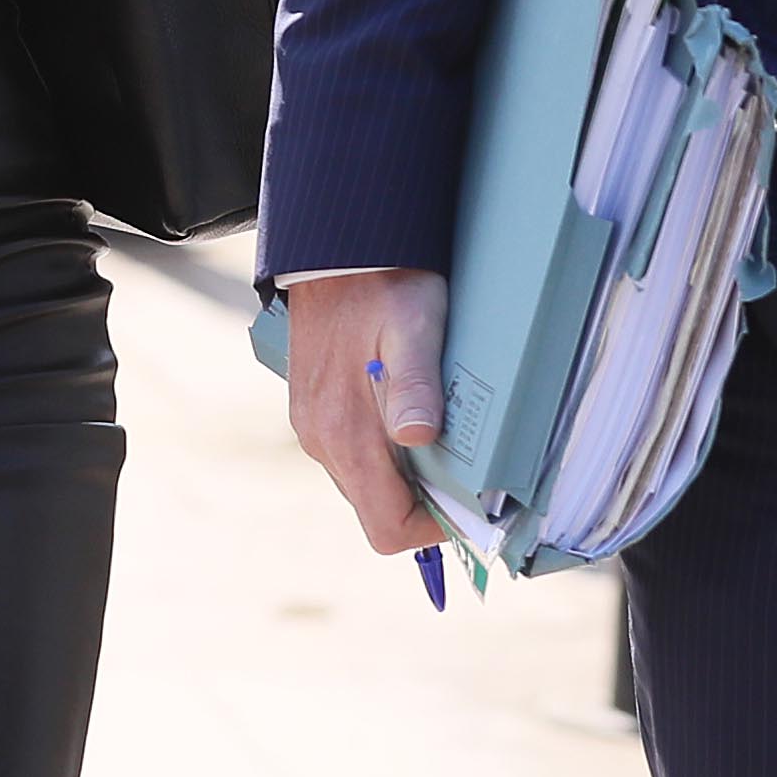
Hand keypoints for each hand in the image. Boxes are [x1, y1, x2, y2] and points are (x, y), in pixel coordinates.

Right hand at [280, 268, 451, 556]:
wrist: (333, 247)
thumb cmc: (382, 283)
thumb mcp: (415, 327)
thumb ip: (416, 387)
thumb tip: (419, 438)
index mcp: (344, 432)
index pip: (387, 527)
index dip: (431, 530)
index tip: (465, 504)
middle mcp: (320, 439)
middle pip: (377, 508)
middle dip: (421, 499)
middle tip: (460, 461)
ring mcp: (311, 426)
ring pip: (365, 482)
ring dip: (403, 473)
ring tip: (437, 428)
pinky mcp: (311, 410)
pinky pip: (352, 453)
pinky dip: (383, 449)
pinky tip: (405, 409)